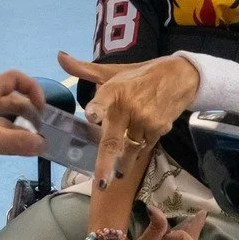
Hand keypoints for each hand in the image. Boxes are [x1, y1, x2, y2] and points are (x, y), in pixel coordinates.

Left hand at [0, 70, 44, 173]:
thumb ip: (13, 141)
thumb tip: (41, 144)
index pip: (16, 79)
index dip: (33, 89)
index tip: (43, 109)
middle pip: (13, 101)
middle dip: (29, 114)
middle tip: (44, 132)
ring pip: (3, 120)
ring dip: (18, 130)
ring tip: (34, 145)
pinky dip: (5, 141)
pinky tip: (13, 153)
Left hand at [58, 51, 201, 187]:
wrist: (179, 77)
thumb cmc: (138, 76)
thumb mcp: (112, 72)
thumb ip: (84, 70)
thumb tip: (59, 56)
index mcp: (114, 90)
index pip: (104, 99)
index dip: (97, 108)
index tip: (92, 116)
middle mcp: (129, 106)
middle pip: (114, 140)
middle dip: (106, 164)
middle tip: (101, 183)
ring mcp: (145, 120)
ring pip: (129, 149)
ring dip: (123, 163)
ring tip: (118, 174)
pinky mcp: (159, 129)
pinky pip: (144, 147)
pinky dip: (138, 151)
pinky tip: (135, 152)